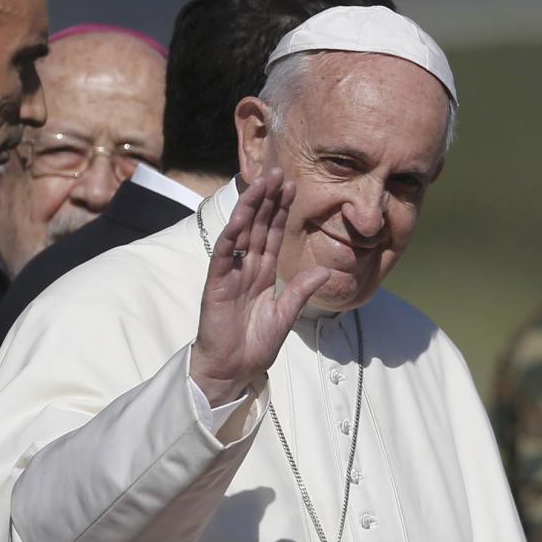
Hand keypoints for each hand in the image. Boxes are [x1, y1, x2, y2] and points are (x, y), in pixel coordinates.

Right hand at [190, 169, 330, 405]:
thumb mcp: (286, 315)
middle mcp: (246, 268)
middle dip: (268, 199)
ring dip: (251, 207)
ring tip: (262, 183)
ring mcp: (230, 274)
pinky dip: (233, 234)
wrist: (233, 369)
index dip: (281, 211)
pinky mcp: (217, 284)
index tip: (292, 187)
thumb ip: (301, 291)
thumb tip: (325, 271)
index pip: (273, 235)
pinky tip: (243, 215)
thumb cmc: (255, 345)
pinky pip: (225, 254)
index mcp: (263, 274)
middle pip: (258, 227)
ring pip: (242, 233)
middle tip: (278, 171)